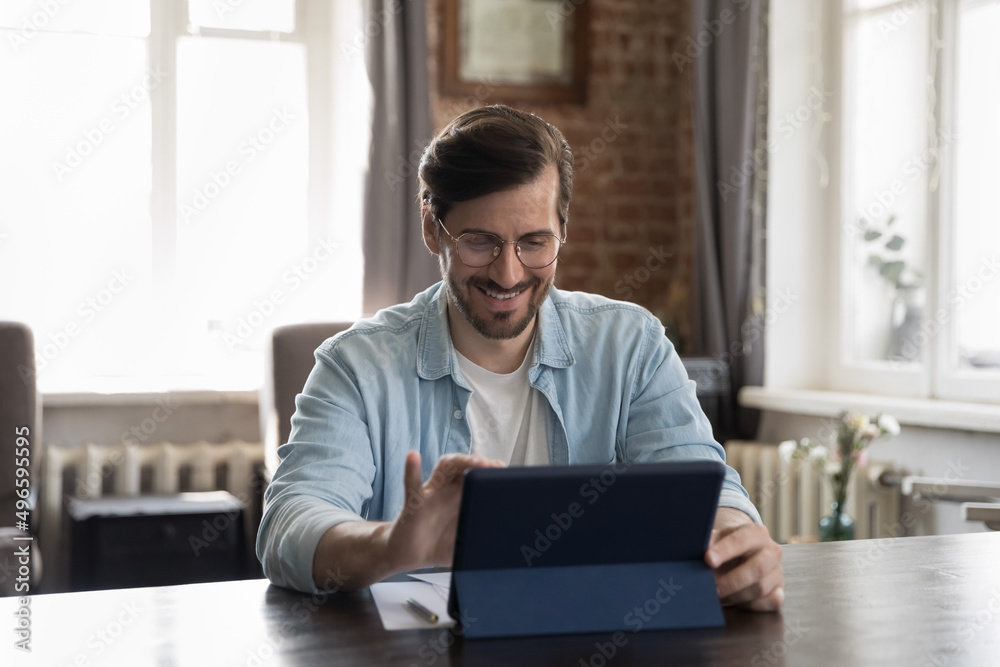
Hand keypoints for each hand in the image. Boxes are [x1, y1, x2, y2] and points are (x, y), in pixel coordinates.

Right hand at [386, 451, 504, 570]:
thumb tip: (506, 544)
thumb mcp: (465, 541)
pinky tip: (414, 456)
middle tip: (493, 466)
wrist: (409, 556)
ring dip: (459, 461)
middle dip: (479, 463)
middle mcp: (448, 489)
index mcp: (462, 496)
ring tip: (473, 461)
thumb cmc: (438, 544)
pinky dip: (412, 470)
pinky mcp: (414, 504)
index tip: (505, 471)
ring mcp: (431, 493)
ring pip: (445, 468)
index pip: (478, 476)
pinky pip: (412, 485)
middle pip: (465, 466)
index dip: (491, 472)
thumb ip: (481, 537)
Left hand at [705, 508, 783, 611]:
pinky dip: (751, 605)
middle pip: (757, 569)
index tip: (708, 560)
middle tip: (712, 588)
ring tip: (719, 593)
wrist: (741, 556)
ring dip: (736, 595)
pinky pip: (770, 602)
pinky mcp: (779, 590)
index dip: (724, 550)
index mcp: (756, 533)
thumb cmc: (724, 547)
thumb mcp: (715, 539)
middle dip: (731, 581)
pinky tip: (736, 600)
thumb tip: (686, 550)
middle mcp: (772, 550)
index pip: (741, 540)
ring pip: (760, 588)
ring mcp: (778, 571)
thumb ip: (706, 543)